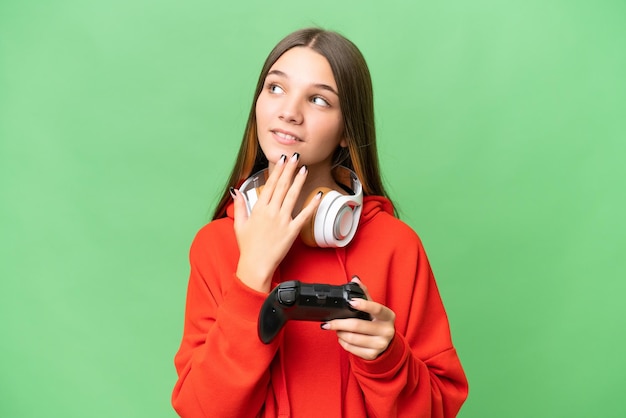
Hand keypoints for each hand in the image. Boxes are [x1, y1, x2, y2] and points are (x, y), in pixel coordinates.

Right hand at [231, 153, 321, 292]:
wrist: (256, 264)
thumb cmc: (248, 246)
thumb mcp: (239, 224)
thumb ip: (240, 206)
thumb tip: (236, 191)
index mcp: (259, 209)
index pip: (270, 185)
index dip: (277, 171)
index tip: (282, 159)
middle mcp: (271, 212)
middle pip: (282, 186)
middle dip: (289, 170)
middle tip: (295, 157)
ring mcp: (283, 221)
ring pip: (293, 196)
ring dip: (299, 181)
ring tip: (304, 169)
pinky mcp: (292, 231)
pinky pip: (304, 215)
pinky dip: (312, 205)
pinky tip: (318, 195)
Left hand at [322, 277, 395, 359]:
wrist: (386, 344)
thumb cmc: (377, 322)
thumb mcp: (375, 309)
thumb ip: (365, 294)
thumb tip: (355, 279)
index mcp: (388, 316)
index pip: (376, 309)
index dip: (363, 305)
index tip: (350, 302)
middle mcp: (387, 331)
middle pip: (358, 325)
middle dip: (339, 323)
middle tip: (328, 322)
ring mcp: (380, 344)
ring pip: (352, 338)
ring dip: (340, 333)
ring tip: (336, 329)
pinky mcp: (372, 355)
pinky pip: (352, 349)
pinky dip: (343, 342)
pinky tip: (342, 337)